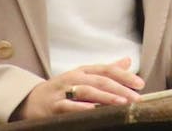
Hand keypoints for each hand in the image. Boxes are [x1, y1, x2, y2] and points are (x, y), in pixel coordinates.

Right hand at [11, 57, 144, 119]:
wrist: (31, 101)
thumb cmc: (62, 89)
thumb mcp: (83, 77)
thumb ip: (106, 70)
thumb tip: (128, 60)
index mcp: (83, 71)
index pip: (106, 69)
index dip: (124, 75)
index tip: (140, 84)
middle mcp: (74, 77)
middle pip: (100, 80)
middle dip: (120, 88)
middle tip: (136, 97)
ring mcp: (63, 91)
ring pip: (87, 91)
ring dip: (105, 96)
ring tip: (121, 102)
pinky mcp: (54, 106)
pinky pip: (69, 106)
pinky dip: (81, 107)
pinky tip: (93, 110)